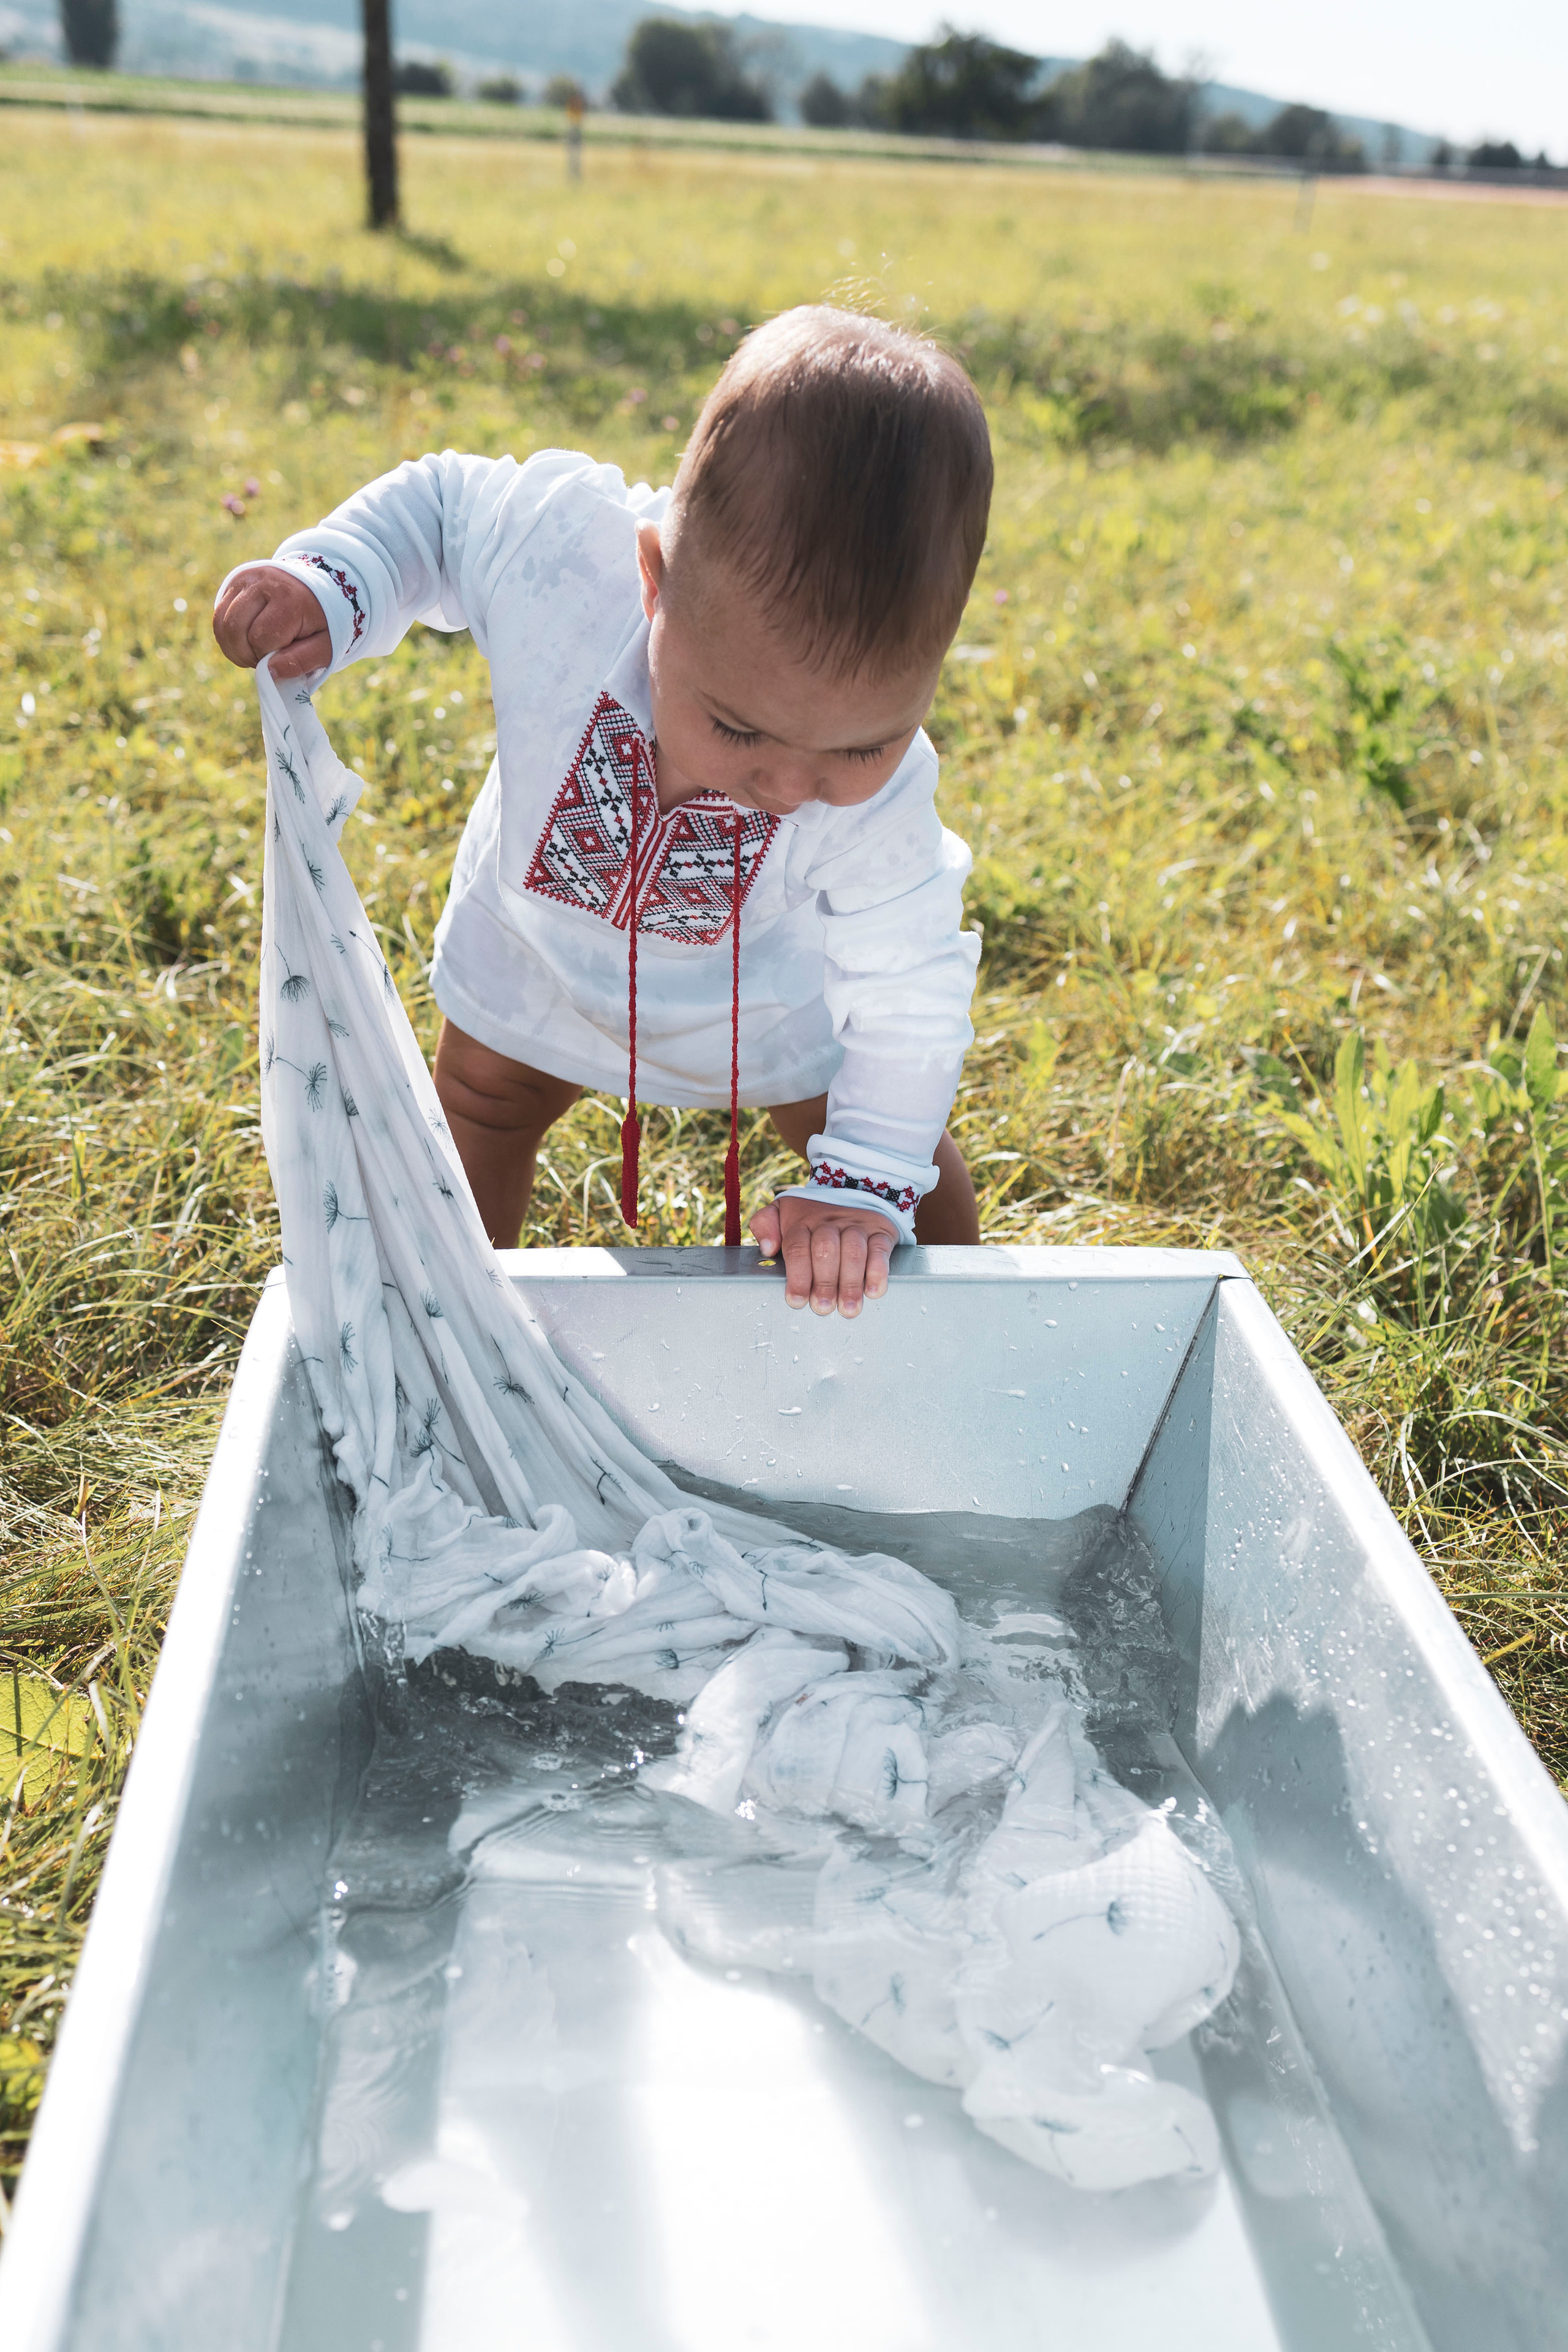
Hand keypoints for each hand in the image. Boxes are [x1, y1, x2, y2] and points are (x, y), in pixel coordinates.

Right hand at [212, 565, 330, 680]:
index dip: (266, 657)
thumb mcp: (326, 646)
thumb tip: (269, 672)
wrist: (320, 588)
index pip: (259, 639)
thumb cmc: (322, 622)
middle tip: (263, 659)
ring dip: (233, 647)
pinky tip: (244, 641)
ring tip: (254, 651)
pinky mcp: (236, 580)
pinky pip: (219, 615)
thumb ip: (302, 661)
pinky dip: (227, 635)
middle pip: (234, 628)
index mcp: (288, 599)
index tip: (281, 657)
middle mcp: (263, 582)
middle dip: (245, 654)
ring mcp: (246, 578)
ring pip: (222, 623)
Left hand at [749, 1194, 897, 1318]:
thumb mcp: (782, 1212)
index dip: (797, 1276)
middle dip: (824, 1282)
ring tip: (848, 1308)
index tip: (797, 1300)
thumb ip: (765, 1224)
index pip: (797, 1247)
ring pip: (853, 1251)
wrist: (852, 1191)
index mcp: (802, 1221)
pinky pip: (880, 1249)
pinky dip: (878, 1271)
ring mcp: (856, 1226)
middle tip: (823, 1307)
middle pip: (825, 1250)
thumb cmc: (811, 1216)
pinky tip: (873, 1291)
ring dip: (850, 1283)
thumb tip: (767, 1248)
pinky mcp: (880, 1231)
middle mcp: (829, 1222)